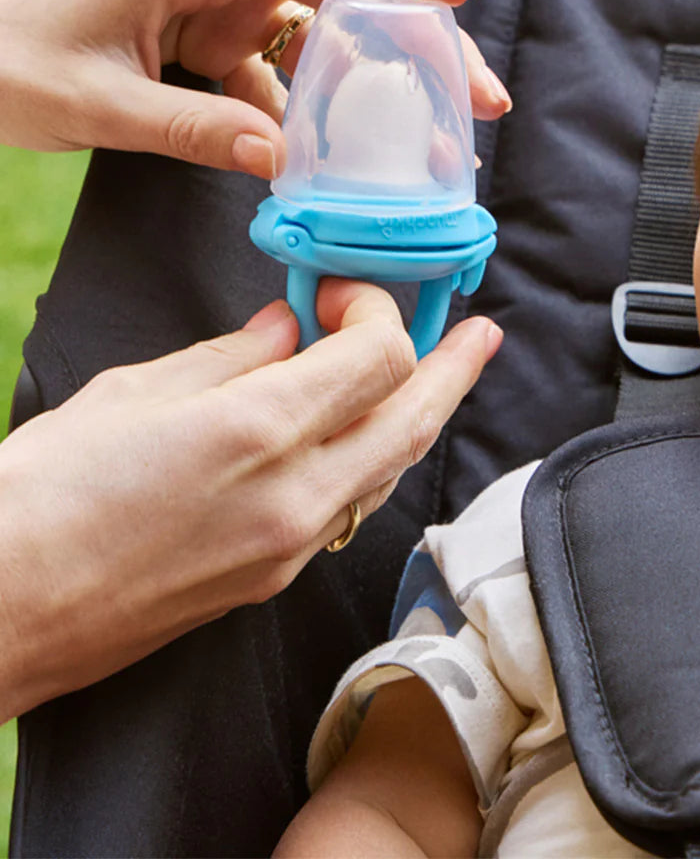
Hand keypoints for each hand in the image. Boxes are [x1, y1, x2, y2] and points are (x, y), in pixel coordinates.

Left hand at [0, 0, 509, 176]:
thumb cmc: (8, 56)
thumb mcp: (96, 101)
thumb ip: (192, 130)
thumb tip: (287, 166)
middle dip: (423, 39)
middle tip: (479, 96)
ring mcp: (230, 10)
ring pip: (335, 38)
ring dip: (389, 87)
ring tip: (442, 138)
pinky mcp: (223, 50)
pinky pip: (292, 84)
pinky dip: (324, 124)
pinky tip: (357, 164)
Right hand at [0, 279, 501, 720]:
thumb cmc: (39, 497)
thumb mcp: (132, 394)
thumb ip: (230, 358)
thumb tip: (285, 330)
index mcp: (257, 431)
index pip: (379, 357)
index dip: (375, 311)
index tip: (341, 293)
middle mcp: (293, 494)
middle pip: (413, 416)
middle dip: (454, 367)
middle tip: (480, 333)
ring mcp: (289, 547)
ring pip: (392, 467)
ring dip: (422, 414)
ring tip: (444, 376)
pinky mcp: (270, 580)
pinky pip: (351, 506)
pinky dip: (372, 458)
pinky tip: (367, 432)